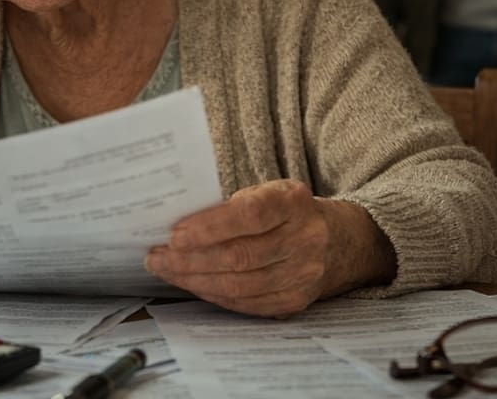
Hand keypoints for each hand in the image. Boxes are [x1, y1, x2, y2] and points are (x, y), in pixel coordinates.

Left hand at [144, 179, 394, 317]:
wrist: (340, 240)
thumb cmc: (287, 211)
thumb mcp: (269, 192)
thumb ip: (232, 204)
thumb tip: (177, 222)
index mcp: (294, 202)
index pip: (250, 215)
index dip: (210, 227)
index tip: (174, 234)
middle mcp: (305, 239)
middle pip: (240, 257)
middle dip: (190, 260)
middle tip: (156, 258)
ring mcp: (304, 275)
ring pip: (240, 286)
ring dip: (196, 281)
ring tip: (167, 272)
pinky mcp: (296, 301)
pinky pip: (247, 304)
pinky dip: (215, 296)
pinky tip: (194, 285)